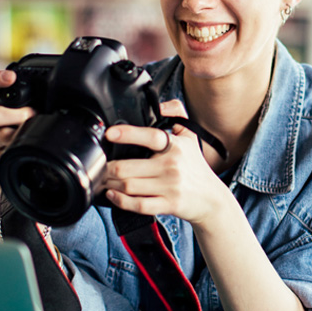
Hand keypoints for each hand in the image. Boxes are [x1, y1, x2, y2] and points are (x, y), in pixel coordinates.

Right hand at [0, 69, 34, 180]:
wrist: (23, 163)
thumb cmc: (27, 131)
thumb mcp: (29, 112)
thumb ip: (34, 101)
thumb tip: (58, 95)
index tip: (11, 77)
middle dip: (18, 114)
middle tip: (33, 115)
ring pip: (1, 135)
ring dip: (21, 133)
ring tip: (31, 134)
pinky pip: (5, 154)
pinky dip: (19, 151)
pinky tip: (25, 149)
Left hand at [103, 99, 228, 224]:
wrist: (211, 199)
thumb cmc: (196, 167)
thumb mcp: (190, 136)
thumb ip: (175, 114)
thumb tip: (159, 105)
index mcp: (176, 146)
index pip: (150, 137)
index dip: (127, 134)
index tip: (109, 134)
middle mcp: (172, 166)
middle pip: (128, 167)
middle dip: (108, 168)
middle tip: (100, 166)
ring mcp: (170, 187)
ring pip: (129, 186)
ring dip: (110, 183)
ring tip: (104, 180)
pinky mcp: (168, 205)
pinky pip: (138, 205)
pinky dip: (121, 201)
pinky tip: (113, 194)